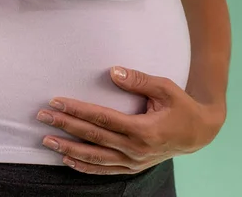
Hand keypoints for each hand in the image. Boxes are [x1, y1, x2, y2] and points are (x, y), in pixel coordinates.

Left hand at [36, 66, 226, 174]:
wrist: (199, 133)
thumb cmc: (182, 107)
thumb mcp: (166, 88)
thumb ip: (139, 80)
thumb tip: (113, 71)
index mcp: (144, 129)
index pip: (102, 118)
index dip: (77, 110)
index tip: (56, 102)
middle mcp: (136, 149)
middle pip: (93, 137)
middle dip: (65, 126)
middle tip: (42, 116)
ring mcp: (134, 162)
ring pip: (95, 157)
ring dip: (68, 148)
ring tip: (46, 140)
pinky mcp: (133, 168)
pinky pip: (105, 170)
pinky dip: (85, 166)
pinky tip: (67, 159)